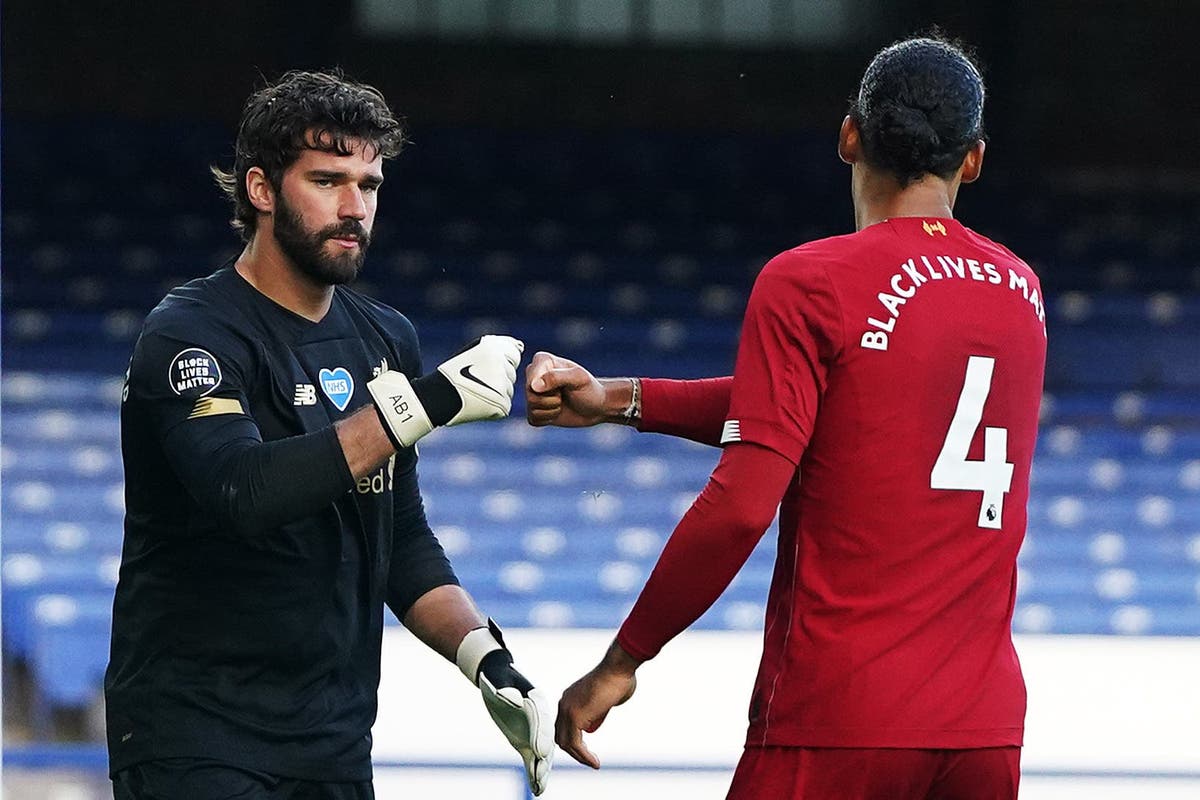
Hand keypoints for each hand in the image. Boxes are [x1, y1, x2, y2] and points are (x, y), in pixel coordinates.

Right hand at [439, 335, 523, 425]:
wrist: (437, 398)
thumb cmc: (456, 372)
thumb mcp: (475, 350)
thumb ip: (500, 345)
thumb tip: (521, 346)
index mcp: (493, 348)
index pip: (514, 354)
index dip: (498, 362)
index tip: (483, 366)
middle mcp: (500, 365)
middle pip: (511, 373)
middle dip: (498, 377)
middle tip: (475, 380)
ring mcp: (502, 386)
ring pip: (509, 389)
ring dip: (497, 392)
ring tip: (475, 391)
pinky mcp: (502, 405)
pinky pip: (505, 404)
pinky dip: (494, 406)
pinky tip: (478, 402)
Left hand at [457, 621, 554, 795]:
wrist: (497, 678)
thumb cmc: (498, 678)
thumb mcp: (502, 682)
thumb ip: (509, 692)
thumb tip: (517, 701)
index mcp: (536, 702)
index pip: (541, 722)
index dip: (542, 737)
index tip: (542, 751)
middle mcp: (539, 719)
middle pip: (545, 740)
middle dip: (544, 760)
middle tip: (542, 775)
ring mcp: (534, 731)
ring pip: (541, 753)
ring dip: (541, 771)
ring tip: (540, 787)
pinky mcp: (526, 741)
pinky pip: (532, 758)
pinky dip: (534, 772)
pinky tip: (536, 787)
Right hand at [525, 351, 608, 426]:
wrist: (597, 407)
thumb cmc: (590, 389)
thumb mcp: (579, 378)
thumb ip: (557, 377)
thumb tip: (534, 385)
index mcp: (542, 361)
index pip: (532, 378)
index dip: (547, 388)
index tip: (562, 387)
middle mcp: (534, 375)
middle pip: (530, 394)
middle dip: (551, 400)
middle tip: (564, 394)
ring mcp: (533, 393)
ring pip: (531, 408)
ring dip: (552, 409)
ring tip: (562, 402)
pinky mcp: (534, 410)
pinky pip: (533, 419)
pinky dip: (548, 419)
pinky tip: (557, 411)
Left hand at [555, 642, 638, 769]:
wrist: (618, 668)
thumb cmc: (618, 678)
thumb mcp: (605, 699)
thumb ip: (598, 711)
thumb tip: (596, 721)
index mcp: (570, 697)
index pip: (564, 725)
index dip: (573, 740)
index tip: (586, 750)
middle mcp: (565, 703)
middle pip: (561, 734)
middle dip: (574, 751)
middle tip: (589, 759)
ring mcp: (567, 709)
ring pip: (566, 742)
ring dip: (579, 756)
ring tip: (593, 763)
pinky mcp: (575, 716)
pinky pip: (575, 744)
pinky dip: (583, 756)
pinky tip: (594, 762)